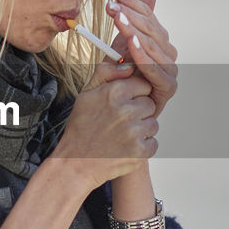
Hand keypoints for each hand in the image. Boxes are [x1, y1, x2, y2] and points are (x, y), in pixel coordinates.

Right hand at [48, 63, 156, 190]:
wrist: (75, 164)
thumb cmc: (81, 128)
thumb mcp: (86, 94)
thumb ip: (106, 73)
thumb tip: (128, 65)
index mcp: (114, 92)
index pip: (143, 85)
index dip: (134, 94)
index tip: (124, 103)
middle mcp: (126, 111)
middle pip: (149, 104)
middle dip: (139, 112)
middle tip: (120, 122)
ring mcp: (134, 133)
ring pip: (153, 124)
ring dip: (141, 130)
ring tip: (121, 135)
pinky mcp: (140, 152)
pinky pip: (153, 143)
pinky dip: (142, 147)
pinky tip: (125, 147)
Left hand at [106, 0, 177, 118]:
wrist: (118, 115)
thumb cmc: (120, 81)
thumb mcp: (120, 48)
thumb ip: (132, 23)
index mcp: (158, 42)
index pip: (149, 18)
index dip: (135, 5)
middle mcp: (167, 55)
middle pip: (152, 30)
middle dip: (131, 16)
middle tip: (113, 7)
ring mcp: (169, 71)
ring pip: (153, 46)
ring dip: (134, 31)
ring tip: (120, 19)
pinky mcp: (167, 88)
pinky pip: (154, 69)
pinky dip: (142, 55)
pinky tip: (131, 42)